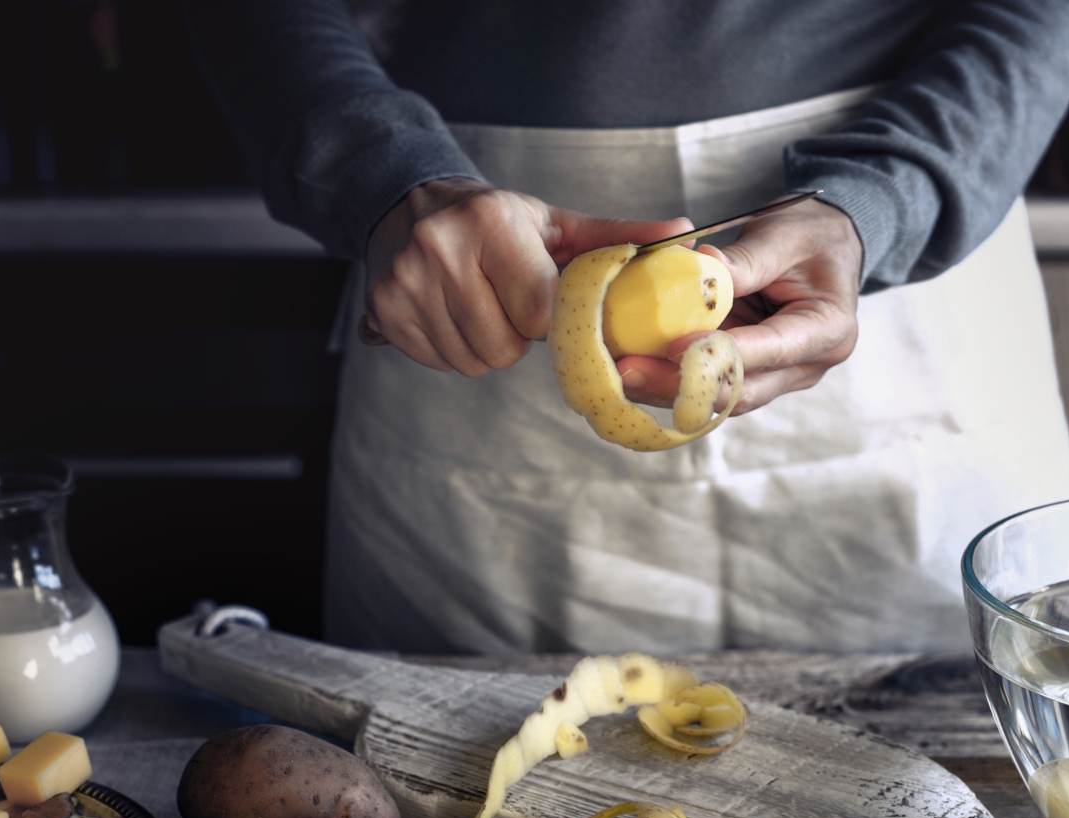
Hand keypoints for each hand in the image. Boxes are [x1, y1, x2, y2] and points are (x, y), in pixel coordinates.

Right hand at [362, 179, 693, 375]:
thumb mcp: (557, 224)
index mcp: (493, 223)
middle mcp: (442, 248)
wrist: (409, 203)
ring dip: (484, 345)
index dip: (546, 317)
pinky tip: (449, 313)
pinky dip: (451, 348)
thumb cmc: (496, 221)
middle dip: (515, 335)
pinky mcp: (384, 310)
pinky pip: (438, 361)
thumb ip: (620, 238)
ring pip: (472, 362)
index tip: (538, 296)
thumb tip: (684, 238)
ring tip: (478, 304)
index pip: (540, 313)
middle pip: (505, 347)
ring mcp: (406, 282)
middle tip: (504, 300)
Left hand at [616, 199, 861, 415]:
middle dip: (682, 385)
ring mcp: (777, 376)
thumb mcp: (782, 236)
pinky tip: (634, 368)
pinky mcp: (750, 374)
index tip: (673, 346)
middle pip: (740, 390)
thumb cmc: (810, 236)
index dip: (719, 353)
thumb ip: (744, 260)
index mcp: (827, 330)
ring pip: (719, 398)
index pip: (770, 351)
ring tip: (622, 374)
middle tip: (629, 371)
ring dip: (668, 389)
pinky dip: (672, 379)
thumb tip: (699, 266)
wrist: (824, 246)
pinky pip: (709, 385)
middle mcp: (805, 366)